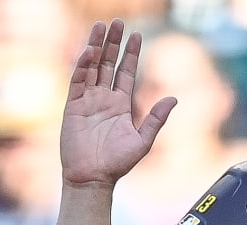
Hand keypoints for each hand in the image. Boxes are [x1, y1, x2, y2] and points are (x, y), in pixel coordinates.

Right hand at [60, 19, 176, 190]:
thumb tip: (173, 99)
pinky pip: (78, 81)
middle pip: (108, 64)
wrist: (92, 178)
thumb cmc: (117, 164)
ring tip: (101, 26)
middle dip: (113, 43)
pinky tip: (89, 51)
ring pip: (92, 67)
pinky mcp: (72, 107)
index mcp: (121, 105)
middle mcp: (104, 99)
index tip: (136, 35)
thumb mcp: (142, 141)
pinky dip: (82, 66)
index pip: (126, 72)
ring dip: (96, 47)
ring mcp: (87, 101)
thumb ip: (156, 119)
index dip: (131, 54)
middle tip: (117, 22)